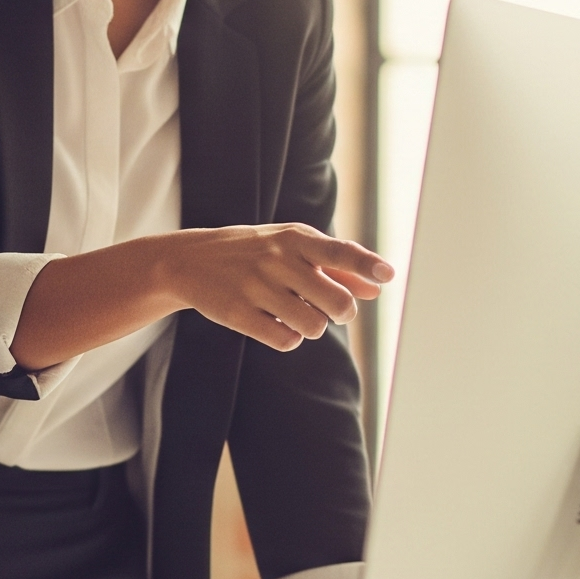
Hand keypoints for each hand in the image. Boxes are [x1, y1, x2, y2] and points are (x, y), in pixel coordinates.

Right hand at [156, 224, 391, 351]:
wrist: (190, 261)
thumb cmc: (254, 253)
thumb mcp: (292, 248)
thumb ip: (336, 268)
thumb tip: (377, 288)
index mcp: (295, 238)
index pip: (340, 252)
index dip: (366, 265)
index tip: (389, 275)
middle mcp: (278, 259)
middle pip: (338, 302)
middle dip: (342, 313)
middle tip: (333, 310)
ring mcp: (257, 286)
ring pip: (314, 327)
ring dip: (313, 328)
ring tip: (297, 315)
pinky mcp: (239, 313)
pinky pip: (286, 341)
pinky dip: (289, 338)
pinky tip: (275, 324)